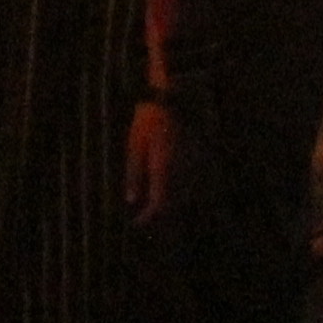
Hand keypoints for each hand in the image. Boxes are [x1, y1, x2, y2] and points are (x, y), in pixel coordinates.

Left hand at [126, 98, 184, 223]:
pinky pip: (184, 180)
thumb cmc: (147, 122)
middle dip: (157, 212)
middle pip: (171, 202)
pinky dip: (174, 188)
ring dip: (166, 201)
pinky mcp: (191, 158)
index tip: (138, 222)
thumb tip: (131, 200)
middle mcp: (178, 170)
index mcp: (162, 169)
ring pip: (180, 193)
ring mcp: (187, 164)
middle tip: (143, 215)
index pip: (158, 203)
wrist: (168, 100)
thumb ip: (133, 175)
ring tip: (151, 202)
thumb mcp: (134, 147)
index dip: (148, 216)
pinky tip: (162, 185)